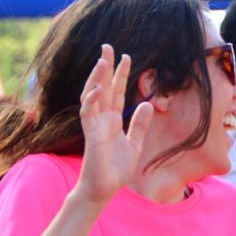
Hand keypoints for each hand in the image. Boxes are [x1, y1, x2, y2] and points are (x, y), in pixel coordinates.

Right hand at [73, 44, 153, 206]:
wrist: (104, 189)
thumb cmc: (117, 169)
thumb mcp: (134, 143)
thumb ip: (139, 124)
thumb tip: (147, 104)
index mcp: (112, 120)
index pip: (116, 92)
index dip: (120, 75)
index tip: (126, 57)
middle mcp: (102, 119)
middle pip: (102, 87)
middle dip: (105, 67)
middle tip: (107, 46)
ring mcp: (94, 125)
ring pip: (92, 96)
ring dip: (96, 78)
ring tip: (102, 61)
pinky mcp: (91, 135)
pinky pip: (88, 114)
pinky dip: (92, 100)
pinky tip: (98, 89)